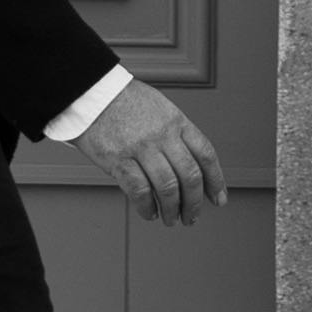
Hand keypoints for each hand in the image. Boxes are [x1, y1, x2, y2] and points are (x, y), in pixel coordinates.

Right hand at [78, 78, 224, 227]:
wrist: (93, 92)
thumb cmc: (126, 100)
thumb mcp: (161, 108)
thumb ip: (176, 134)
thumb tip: (191, 165)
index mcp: (177, 120)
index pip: (205, 154)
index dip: (216, 181)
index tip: (218, 199)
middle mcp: (163, 135)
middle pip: (190, 176)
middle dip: (194, 203)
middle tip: (192, 217)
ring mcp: (141, 147)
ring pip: (168, 188)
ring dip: (172, 210)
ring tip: (171, 219)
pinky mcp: (119, 160)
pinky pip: (139, 191)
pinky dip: (147, 207)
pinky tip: (150, 212)